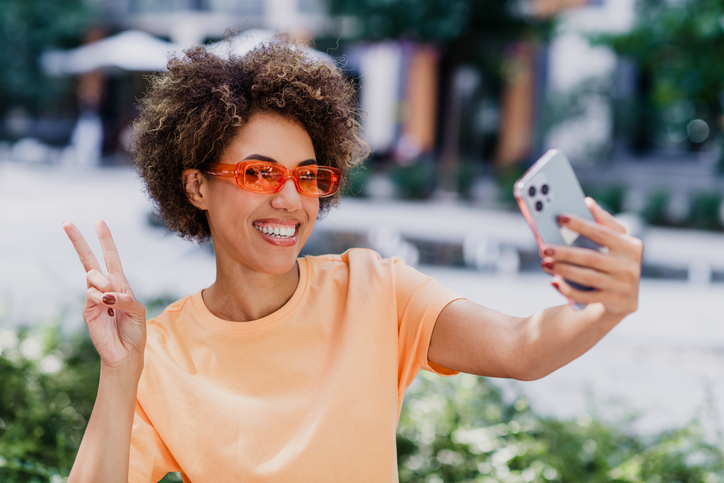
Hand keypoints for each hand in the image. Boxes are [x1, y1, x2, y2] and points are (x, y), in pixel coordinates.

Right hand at [63, 220, 145, 370]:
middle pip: (90, 260)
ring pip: (93, 276)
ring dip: (105, 284)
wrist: (126, 352)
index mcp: (119, 284)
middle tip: (66, 223)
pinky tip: (108, 309)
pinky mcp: (87, 310)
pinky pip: (93, 294)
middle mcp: (105, 288)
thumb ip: (125, 298)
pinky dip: (103, 299)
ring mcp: (94, 298)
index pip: (111, 257)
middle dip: (79, 241)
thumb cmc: (135, 330)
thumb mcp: (138, 310)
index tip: (99, 221)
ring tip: (113, 302)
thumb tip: (105, 293)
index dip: (105, 240)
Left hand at [540, 197, 643, 315]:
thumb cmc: (613, 261)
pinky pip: (587, 297)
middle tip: (544, 248)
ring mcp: (623, 286)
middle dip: (565, 252)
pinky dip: (568, 290)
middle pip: (591, 257)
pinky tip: (553, 282)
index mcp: (630, 245)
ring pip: (587, 277)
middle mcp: (630, 266)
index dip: (580, 225)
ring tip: (544, 263)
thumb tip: (588, 202)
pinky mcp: (615, 302)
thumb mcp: (615, 242)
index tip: (559, 217)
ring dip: (563, 270)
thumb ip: (603, 222)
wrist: (625, 298)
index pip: (602, 232)